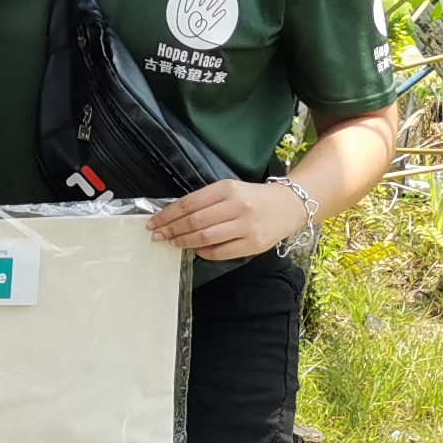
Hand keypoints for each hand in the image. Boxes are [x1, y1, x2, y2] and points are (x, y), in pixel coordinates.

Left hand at [150, 177, 310, 260]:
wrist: (288, 206)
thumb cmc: (253, 198)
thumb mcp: (229, 190)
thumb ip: (205, 201)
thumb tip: (174, 217)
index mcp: (227, 189)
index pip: (189, 203)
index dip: (168, 215)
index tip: (153, 222)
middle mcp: (237, 206)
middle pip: (194, 221)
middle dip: (171, 230)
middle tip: (157, 236)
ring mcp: (246, 226)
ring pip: (205, 237)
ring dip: (184, 242)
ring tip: (172, 242)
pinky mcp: (253, 244)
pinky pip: (220, 252)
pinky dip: (203, 252)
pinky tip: (195, 249)